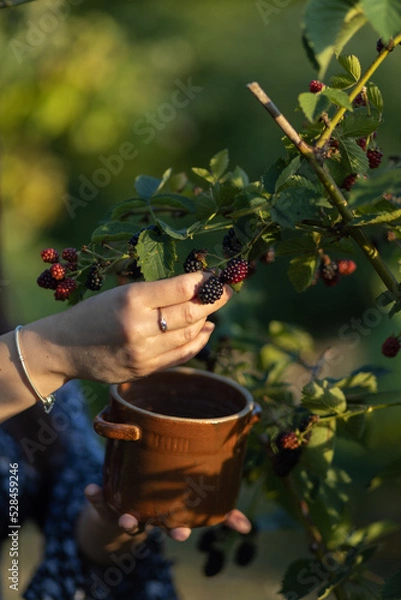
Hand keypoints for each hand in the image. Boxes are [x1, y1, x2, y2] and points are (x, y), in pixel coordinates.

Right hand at [20, 271, 231, 396]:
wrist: (63, 348)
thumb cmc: (93, 312)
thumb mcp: (120, 292)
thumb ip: (157, 293)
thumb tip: (198, 290)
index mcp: (131, 299)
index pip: (181, 287)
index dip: (206, 281)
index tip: (218, 275)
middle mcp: (138, 326)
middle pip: (191, 312)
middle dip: (215, 300)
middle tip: (228, 291)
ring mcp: (142, 352)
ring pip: (190, 334)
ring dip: (207, 319)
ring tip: (213, 308)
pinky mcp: (144, 370)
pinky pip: (182, 355)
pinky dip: (198, 341)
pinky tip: (204, 329)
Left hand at [76, 484, 251, 565]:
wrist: (121, 510)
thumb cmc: (163, 504)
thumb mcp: (190, 507)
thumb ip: (219, 514)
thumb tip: (248, 528)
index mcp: (165, 516)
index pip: (175, 526)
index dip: (180, 531)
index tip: (183, 534)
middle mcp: (145, 514)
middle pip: (150, 524)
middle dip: (158, 526)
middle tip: (159, 529)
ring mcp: (125, 508)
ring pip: (124, 514)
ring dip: (123, 517)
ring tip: (125, 518)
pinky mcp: (106, 501)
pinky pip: (99, 499)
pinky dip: (94, 496)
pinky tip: (91, 490)